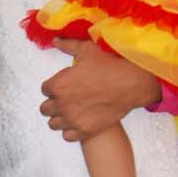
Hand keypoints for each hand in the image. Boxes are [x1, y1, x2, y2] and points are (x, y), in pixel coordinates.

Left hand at [40, 37, 160, 140]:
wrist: (132, 83)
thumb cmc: (111, 65)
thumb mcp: (88, 50)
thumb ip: (68, 46)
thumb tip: (56, 40)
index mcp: (58, 84)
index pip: (44, 89)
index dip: (54, 86)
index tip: (63, 85)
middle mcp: (62, 104)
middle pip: (45, 108)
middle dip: (54, 102)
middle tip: (66, 98)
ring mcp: (73, 119)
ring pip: (54, 123)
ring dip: (60, 117)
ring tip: (71, 111)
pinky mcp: (85, 130)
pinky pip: (67, 136)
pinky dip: (71, 130)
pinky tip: (79, 121)